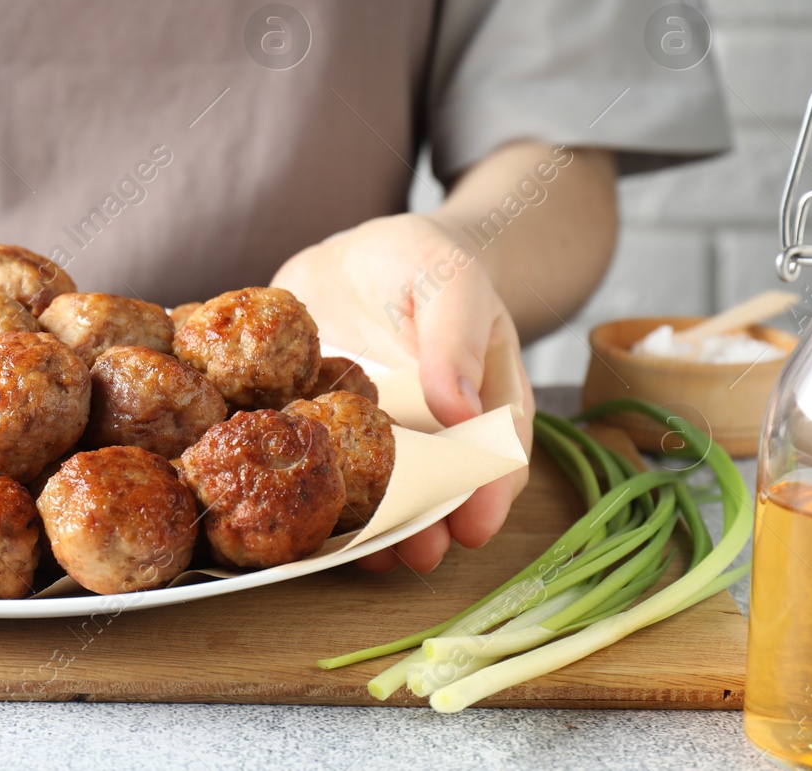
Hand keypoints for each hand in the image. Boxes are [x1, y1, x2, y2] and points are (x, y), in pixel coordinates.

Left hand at [271, 213, 534, 572]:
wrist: (356, 255)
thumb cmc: (421, 262)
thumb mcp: (448, 281)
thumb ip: (455, 339)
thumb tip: (461, 408)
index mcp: (483, 399)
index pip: (496, 457)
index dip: (488, 495)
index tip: (475, 526)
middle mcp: (434, 431)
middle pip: (441, 489)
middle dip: (432, 526)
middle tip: (418, 555)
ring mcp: (381, 437)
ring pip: (385, 492)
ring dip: (381, 528)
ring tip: (370, 555)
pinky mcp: (330, 432)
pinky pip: (330, 470)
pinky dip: (325, 497)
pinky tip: (314, 520)